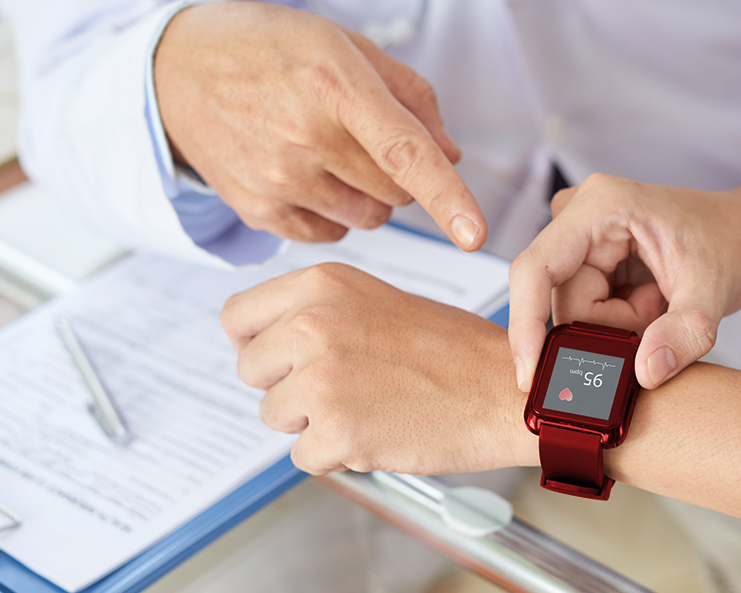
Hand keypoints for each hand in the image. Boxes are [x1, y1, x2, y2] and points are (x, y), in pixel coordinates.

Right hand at [154, 1, 485, 249]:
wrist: (176, 71)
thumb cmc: (265, 49)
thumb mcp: (343, 44)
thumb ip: (408, 96)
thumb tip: (451, 154)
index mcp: (335, 84)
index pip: (405, 151)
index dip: (447, 195)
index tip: (475, 234)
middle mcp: (305, 136)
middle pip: (396, 192)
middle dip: (400, 175)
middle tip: (366, 140)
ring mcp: (278, 178)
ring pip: (368, 218)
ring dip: (368, 196)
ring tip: (331, 155)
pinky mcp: (257, 209)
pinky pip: (329, 235)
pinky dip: (333, 214)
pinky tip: (307, 176)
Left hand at [220, 263, 537, 474]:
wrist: (504, 392)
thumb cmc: (451, 351)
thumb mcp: (374, 300)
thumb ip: (316, 312)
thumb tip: (263, 339)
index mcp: (321, 284)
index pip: (237, 316)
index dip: (253, 343)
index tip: (272, 359)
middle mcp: (312, 324)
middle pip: (250, 370)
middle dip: (285, 386)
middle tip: (341, 387)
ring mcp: (321, 379)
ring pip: (274, 415)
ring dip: (311, 422)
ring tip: (368, 405)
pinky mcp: (336, 431)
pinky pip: (303, 457)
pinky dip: (336, 455)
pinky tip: (378, 432)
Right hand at [509, 173, 740, 390]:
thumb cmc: (734, 243)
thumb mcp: (715, 292)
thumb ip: (683, 334)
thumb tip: (644, 373)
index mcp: (601, 206)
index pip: (536, 269)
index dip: (525, 322)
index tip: (529, 374)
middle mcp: (579, 215)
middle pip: (559, 299)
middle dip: (606, 325)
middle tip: (656, 312)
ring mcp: (579, 236)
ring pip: (571, 309)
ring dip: (614, 324)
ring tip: (658, 302)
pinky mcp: (584, 256)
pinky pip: (582, 308)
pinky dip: (615, 319)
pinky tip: (648, 301)